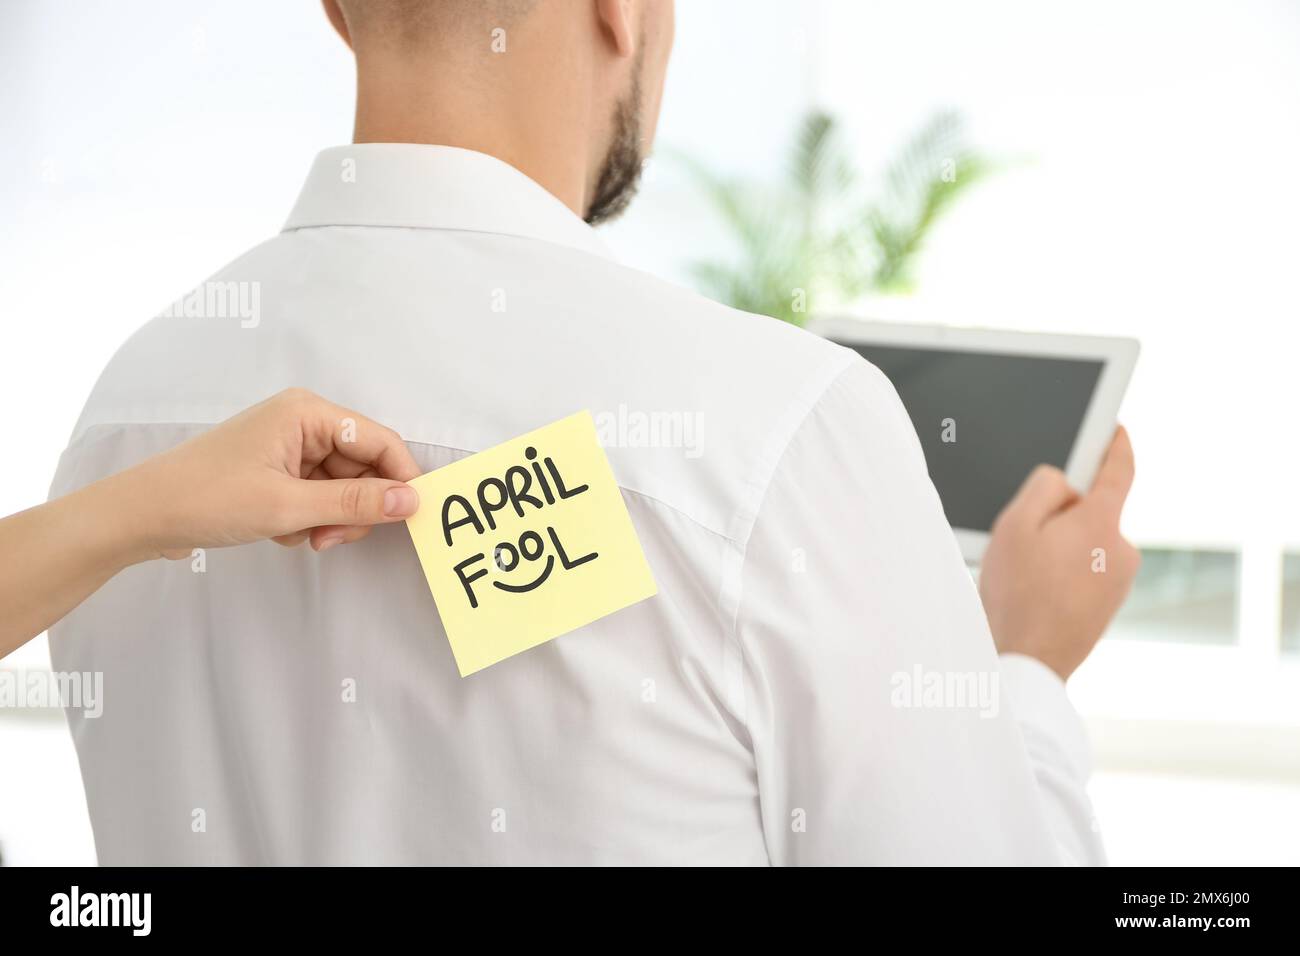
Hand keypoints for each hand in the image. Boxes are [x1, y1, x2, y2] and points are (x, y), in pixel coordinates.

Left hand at [122, 388, 421, 558]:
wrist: (141, 516)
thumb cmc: (208, 499)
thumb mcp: (289, 507)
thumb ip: (355, 502)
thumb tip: (411, 502)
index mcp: (308, 412)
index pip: (380, 441)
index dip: (401, 479)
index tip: (411, 519)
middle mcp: (303, 421)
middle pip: (364, 466)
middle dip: (356, 507)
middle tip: (331, 538)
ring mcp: (290, 447)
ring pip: (343, 486)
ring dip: (332, 518)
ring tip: (302, 537)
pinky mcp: (278, 471)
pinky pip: (319, 495)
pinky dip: (310, 519)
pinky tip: (283, 531)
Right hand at [979, 427, 1138, 680]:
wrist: (1029, 662)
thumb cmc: (1017, 596)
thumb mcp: (1014, 525)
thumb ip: (1043, 487)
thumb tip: (1065, 482)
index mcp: (1102, 524)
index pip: (1120, 470)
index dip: (1116, 444)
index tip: (1115, 429)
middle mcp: (1122, 550)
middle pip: (1093, 510)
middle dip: (1063, 514)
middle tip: (1026, 538)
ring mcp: (1120, 580)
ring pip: (1088, 542)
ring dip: (1062, 546)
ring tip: (1028, 574)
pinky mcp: (1112, 602)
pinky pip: (1088, 569)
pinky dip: (1065, 571)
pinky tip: (1039, 592)